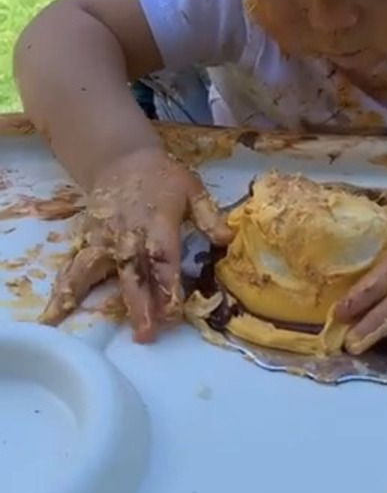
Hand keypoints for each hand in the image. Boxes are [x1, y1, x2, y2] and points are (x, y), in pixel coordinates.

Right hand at [39, 148, 232, 341]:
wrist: (123, 158)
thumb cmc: (163, 177)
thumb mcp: (192, 188)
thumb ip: (209, 216)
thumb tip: (228, 238)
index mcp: (158, 222)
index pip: (164, 259)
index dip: (169, 286)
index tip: (173, 313)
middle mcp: (128, 233)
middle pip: (131, 271)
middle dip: (139, 304)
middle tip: (145, 334)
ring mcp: (104, 236)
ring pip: (92, 267)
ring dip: (82, 294)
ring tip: (63, 319)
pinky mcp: (88, 238)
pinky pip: (74, 264)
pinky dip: (63, 286)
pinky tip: (51, 312)